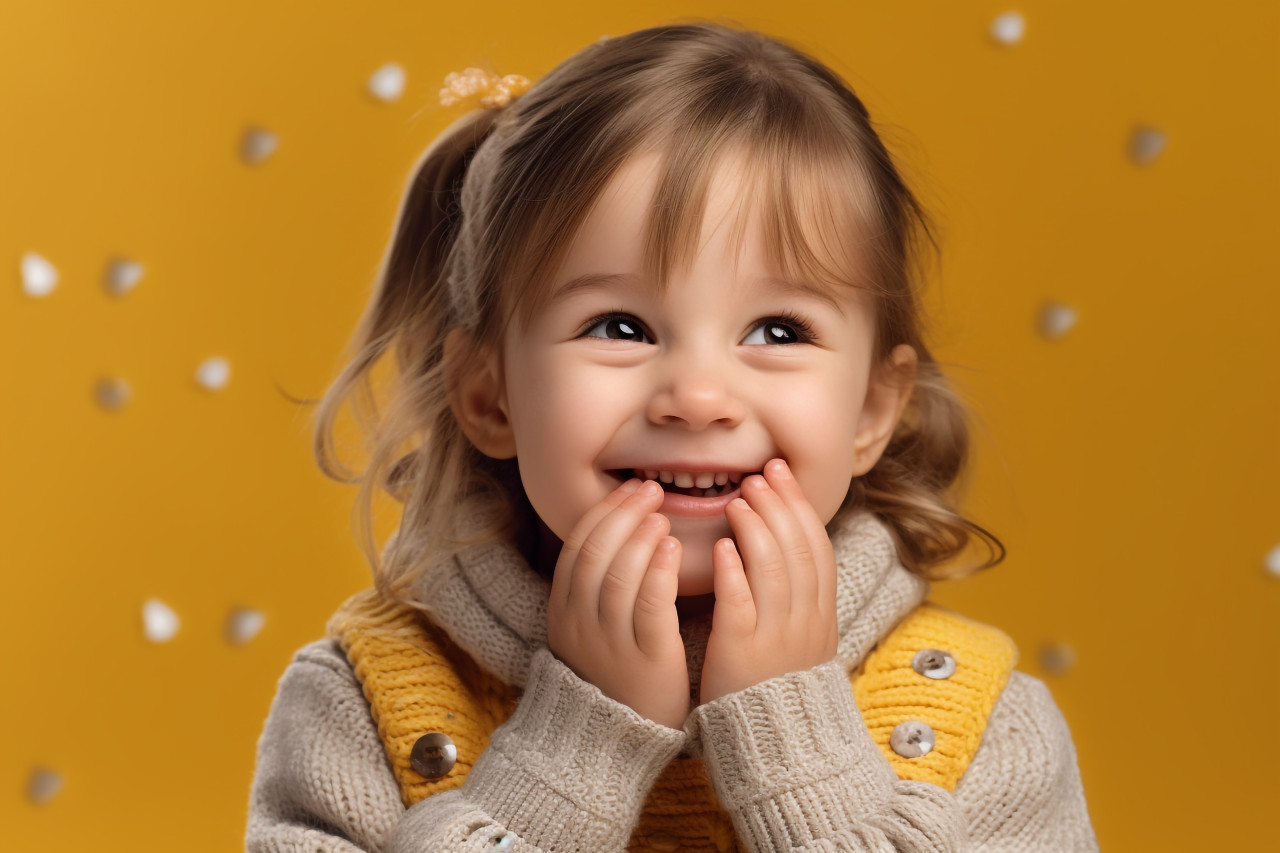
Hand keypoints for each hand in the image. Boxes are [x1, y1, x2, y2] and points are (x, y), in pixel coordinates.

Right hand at [546, 478, 690, 728]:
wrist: (615, 741)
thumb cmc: (612, 674)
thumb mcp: (588, 629)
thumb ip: (596, 586)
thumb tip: (618, 532)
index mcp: (564, 612)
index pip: (577, 548)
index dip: (603, 514)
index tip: (628, 490)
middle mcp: (581, 624)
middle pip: (595, 554)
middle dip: (622, 516)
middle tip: (649, 491)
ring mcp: (610, 642)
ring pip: (617, 576)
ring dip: (639, 538)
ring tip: (661, 515)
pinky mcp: (646, 659)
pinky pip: (649, 607)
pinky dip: (658, 572)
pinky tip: (673, 549)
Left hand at [699, 458, 838, 704]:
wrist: (780, 745)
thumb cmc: (779, 685)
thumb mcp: (804, 639)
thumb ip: (798, 596)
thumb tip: (785, 544)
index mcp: (820, 615)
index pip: (816, 547)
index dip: (798, 506)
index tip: (781, 474)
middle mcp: (805, 620)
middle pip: (797, 549)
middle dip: (778, 506)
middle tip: (759, 475)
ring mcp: (777, 637)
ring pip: (773, 569)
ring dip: (756, 529)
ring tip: (739, 500)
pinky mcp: (743, 653)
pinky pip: (741, 605)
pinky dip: (734, 572)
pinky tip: (722, 547)